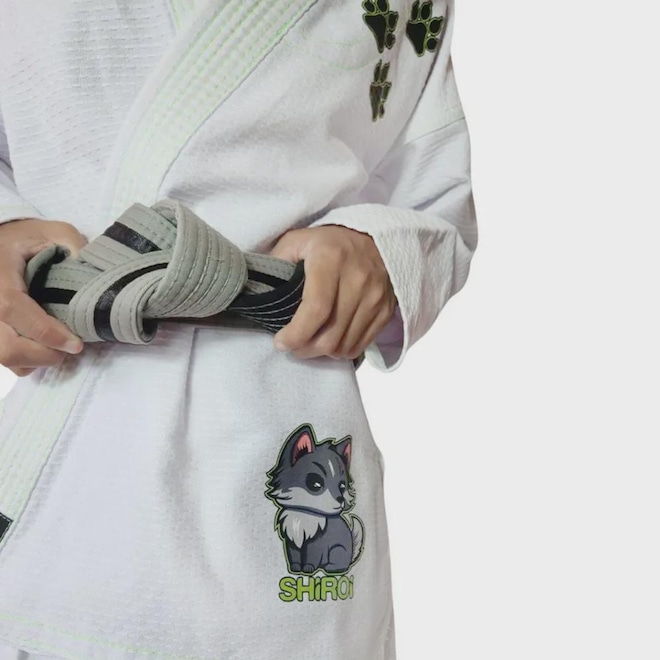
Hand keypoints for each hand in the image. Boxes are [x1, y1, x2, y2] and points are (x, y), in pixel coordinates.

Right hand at [0, 218, 87, 377]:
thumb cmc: (25, 238)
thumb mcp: (53, 231)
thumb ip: (74, 246)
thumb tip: (95, 274)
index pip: (13, 309)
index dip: (47, 332)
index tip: (76, 344)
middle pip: (7, 347)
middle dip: (44, 355)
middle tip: (70, 347)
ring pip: (5, 358)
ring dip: (36, 360)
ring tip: (58, 346)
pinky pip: (4, 360)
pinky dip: (26, 360)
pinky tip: (43, 345)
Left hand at [268, 224, 396, 359]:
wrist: (377, 239)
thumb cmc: (331, 243)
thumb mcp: (299, 240)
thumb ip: (276, 260)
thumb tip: (257, 287)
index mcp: (331, 259)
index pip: (316, 309)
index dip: (296, 334)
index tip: (281, 343)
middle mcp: (358, 279)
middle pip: (330, 335)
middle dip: (304, 349)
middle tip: (292, 346)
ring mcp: (375, 297)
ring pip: (344, 346)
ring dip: (322, 352)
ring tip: (308, 343)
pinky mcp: (385, 311)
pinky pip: (360, 346)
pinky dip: (341, 350)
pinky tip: (329, 340)